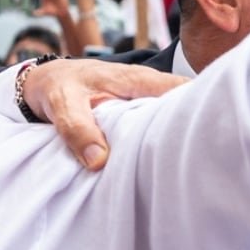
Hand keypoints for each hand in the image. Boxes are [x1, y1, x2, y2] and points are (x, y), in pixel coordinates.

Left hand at [19, 59, 188, 169]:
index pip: (185, 90)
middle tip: (196, 164)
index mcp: (140, 80)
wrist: (44, 82)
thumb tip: (99, 160)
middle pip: (184, 110)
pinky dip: (157, 145)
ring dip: (174, 142)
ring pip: (171, 122)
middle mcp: (149, 90)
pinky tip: (160, 166)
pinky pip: (155, 130)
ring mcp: (145, 104)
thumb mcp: (62, 103)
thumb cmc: (57, 86)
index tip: (205, 141)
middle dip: (192, 134)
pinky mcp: (137, 118)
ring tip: (184, 169)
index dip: (199, 112)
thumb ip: (78, 128)